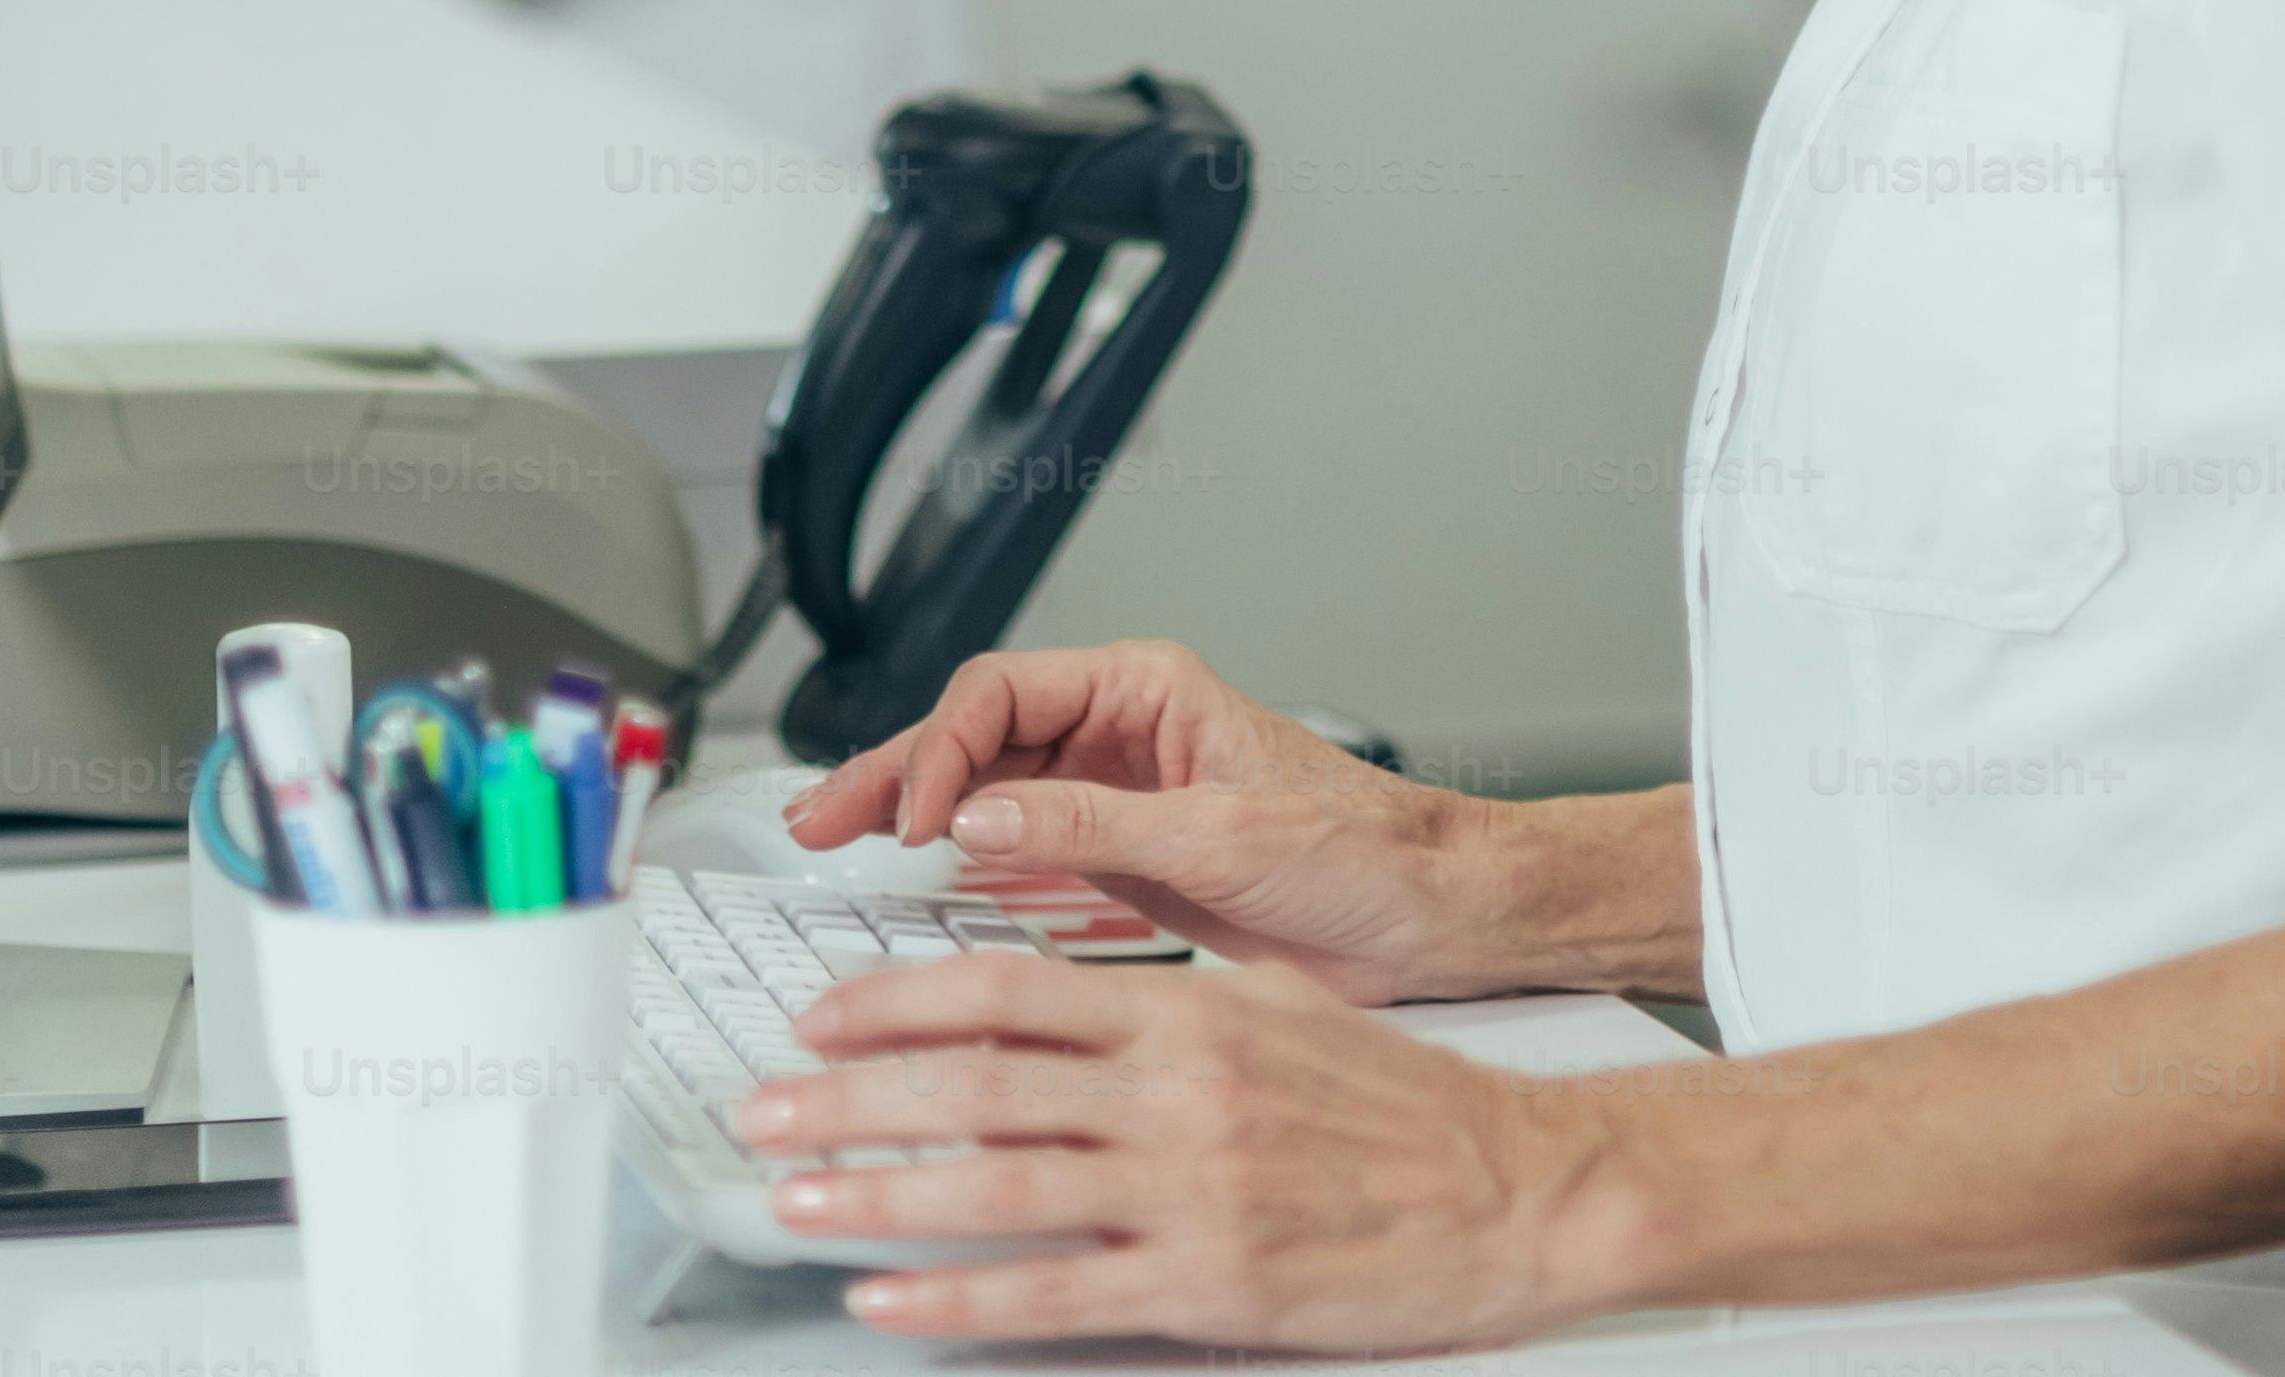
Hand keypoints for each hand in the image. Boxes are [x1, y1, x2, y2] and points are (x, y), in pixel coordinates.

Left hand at [747, 948, 1621, 1351]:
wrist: (1519, 1185)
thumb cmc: (1406, 1110)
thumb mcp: (1280, 1014)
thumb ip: (1169, 1007)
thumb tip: (1059, 1009)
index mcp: (1190, 1013)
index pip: (1007, 989)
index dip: (897, 999)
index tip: (822, 1013)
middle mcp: (1176, 1090)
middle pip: (976, 1081)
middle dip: (850, 1094)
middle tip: (764, 1107)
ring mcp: (1190, 1188)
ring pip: (997, 1181)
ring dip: (877, 1187)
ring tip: (795, 1193)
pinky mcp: (1209, 1281)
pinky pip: (1055, 1291)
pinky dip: (959, 1294)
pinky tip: (892, 1294)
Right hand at [783, 635, 1480, 1005]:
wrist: (1428, 914)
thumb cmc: (1364, 851)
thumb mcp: (1224, 835)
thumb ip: (1094, 825)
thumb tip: (980, 819)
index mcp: (1148, 691)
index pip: (1003, 695)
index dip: (943, 752)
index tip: (918, 822)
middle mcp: (1122, 732)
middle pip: (976, 736)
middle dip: (895, 773)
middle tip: (817, 819)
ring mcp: (1114, 794)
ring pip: (984, 792)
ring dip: (912, 815)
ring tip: (832, 841)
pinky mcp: (1119, 856)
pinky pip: (1017, 847)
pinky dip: (960, 863)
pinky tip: (914, 882)